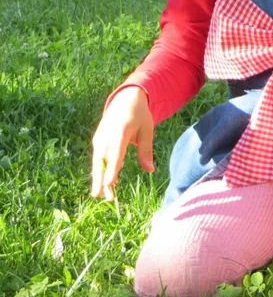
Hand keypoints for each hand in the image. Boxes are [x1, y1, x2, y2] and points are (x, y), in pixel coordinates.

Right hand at [91, 86, 153, 200]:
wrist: (124, 99)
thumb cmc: (139, 115)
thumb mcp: (147, 129)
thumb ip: (146, 149)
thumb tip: (150, 170)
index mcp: (121, 131)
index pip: (116, 153)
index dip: (112, 169)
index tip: (110, 183)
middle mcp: (107, 135)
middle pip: (103, 161)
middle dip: (103, 180)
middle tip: (107, 198)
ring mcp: (100, 138)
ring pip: (98, 161)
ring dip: (100, 178)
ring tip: (104, 195)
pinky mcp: (97, 140)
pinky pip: (98, 158)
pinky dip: (100, 170)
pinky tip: (107, 183)